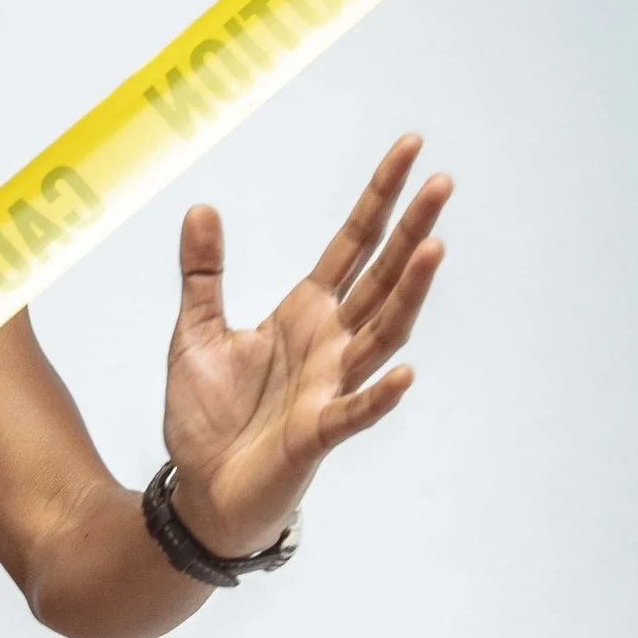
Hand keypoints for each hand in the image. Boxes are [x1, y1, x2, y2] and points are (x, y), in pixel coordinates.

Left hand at [161, 133, 450, 558]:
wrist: (202, 488)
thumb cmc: (209, 416)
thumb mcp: (194, 332)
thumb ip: (203, 273)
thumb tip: (200, 207)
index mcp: (305, 313)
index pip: (353, 245)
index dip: (380, 198)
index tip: (410, 148)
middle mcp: (330, 344)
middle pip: (381, 278)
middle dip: (410, 231)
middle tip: (443, 182)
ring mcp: (329, 388)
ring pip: (381, 334)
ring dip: (408, 295)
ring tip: (434, 248)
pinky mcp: (317, 434)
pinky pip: (353, 412)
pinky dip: (377, 394)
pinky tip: (403, 372)